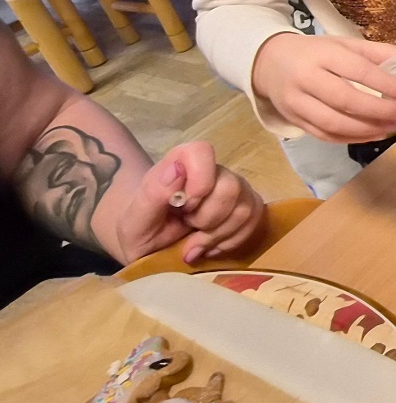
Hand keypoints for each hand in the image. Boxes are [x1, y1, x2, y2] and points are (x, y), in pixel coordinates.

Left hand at [115, 142, 266, 264]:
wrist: (152, 250)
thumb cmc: (141, 231)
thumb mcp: (134, 220)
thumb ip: (153, 194)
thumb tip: (177, 169)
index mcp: (182, 162)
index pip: (203, 152)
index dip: (199, 182)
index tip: (184, 208)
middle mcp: (213, 170)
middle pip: (231, 187)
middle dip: (208, 220)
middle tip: (188, 228)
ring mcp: (234, 188)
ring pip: (246, 208)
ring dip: (219, 235)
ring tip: (197, 242)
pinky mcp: (247, 206)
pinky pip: (254, 222)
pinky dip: (232, 241)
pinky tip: (212, 245)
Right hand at [251, 34, 395, 143]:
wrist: (269, 62)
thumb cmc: (315, 52)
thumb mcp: (343, 43)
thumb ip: (376, 52)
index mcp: (323, 53)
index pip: (359, 70)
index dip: (387, 84)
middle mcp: (306, 78)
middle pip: (345, 100)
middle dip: (379, 110)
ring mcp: (297, 103)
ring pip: (334, 123)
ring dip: (367, 129)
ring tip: (391, 126)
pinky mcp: (294, 121)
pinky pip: (325, 136)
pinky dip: (352, 138)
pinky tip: (373, 134)